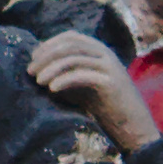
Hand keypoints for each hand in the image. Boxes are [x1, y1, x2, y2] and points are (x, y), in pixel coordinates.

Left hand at [24, 32, 150, 142]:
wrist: (131, 127)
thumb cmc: (103, 107)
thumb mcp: (80, 85)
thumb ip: (65, 73)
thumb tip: (36, 68)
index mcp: (99, 50)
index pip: (70, 36)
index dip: (49, 44)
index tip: (33, 59)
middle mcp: (105, 53)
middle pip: (70, 44)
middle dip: (46, 56)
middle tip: (30, 71)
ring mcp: (109, 66)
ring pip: (74, 57)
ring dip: (52, 68)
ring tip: (38, 81)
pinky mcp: (111, 82)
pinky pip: (82, 75)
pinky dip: (64, 80)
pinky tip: (52, 90)